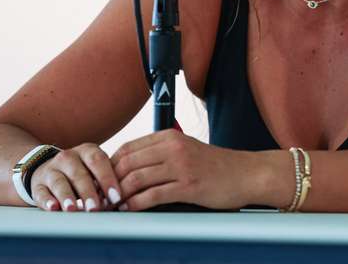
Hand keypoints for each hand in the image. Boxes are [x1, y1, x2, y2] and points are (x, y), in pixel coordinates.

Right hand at [30, 143, 122, 211]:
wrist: (49, 170)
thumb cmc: (82, 172)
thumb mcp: (95, 169)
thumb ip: (106, 180)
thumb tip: (122, 199)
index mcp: (87, 151)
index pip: (98, 160)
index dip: (107, 178)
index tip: (116, 197)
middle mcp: (68, 157)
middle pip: (79, 174)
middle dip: (88, 192)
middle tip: (95, 207)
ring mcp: (51, 170)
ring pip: (59, 182)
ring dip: (67, 196)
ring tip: (73, 209)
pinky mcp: (38, 185)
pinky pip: (41, 192)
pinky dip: (47, 201)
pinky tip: (54, 208)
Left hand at [111, 129, 254, 210]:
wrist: (246, 173)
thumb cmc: (215, 166)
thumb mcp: (186, 150)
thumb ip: (161, 154)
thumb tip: (129, 168)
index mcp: (170, 137)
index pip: (127, 148)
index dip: (108, 165)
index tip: (101, 180)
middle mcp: (174, 148)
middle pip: (127, 163)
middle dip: (109, 182)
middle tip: (100, 196)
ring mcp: (181, 166)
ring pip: (136, 179)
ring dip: (119, 195)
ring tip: (111, 205)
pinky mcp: (189, 186)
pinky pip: (153, 196)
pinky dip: (136, 204)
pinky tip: (129, 209)